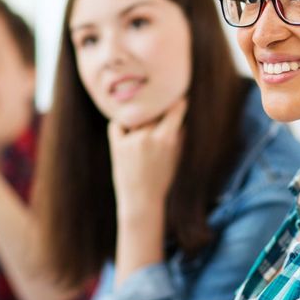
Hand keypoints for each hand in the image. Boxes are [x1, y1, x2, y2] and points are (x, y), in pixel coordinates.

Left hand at [108, 98, 187, 218]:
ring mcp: (131, 140)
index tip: (178, 98)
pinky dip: (122, 125)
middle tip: (158, 115)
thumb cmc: (162, 178)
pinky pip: (118, 124)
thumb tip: (183, 110)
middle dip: (158, 112)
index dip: (178, 102)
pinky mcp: (117, 145)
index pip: (175, 109)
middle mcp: (148, 136)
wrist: (141, 201)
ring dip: (141, 119)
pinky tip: (128, 133)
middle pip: (154, 111)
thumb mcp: (178, 156)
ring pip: (137, 117)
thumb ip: (181, 133)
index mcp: (167, 139)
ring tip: (143, 134)